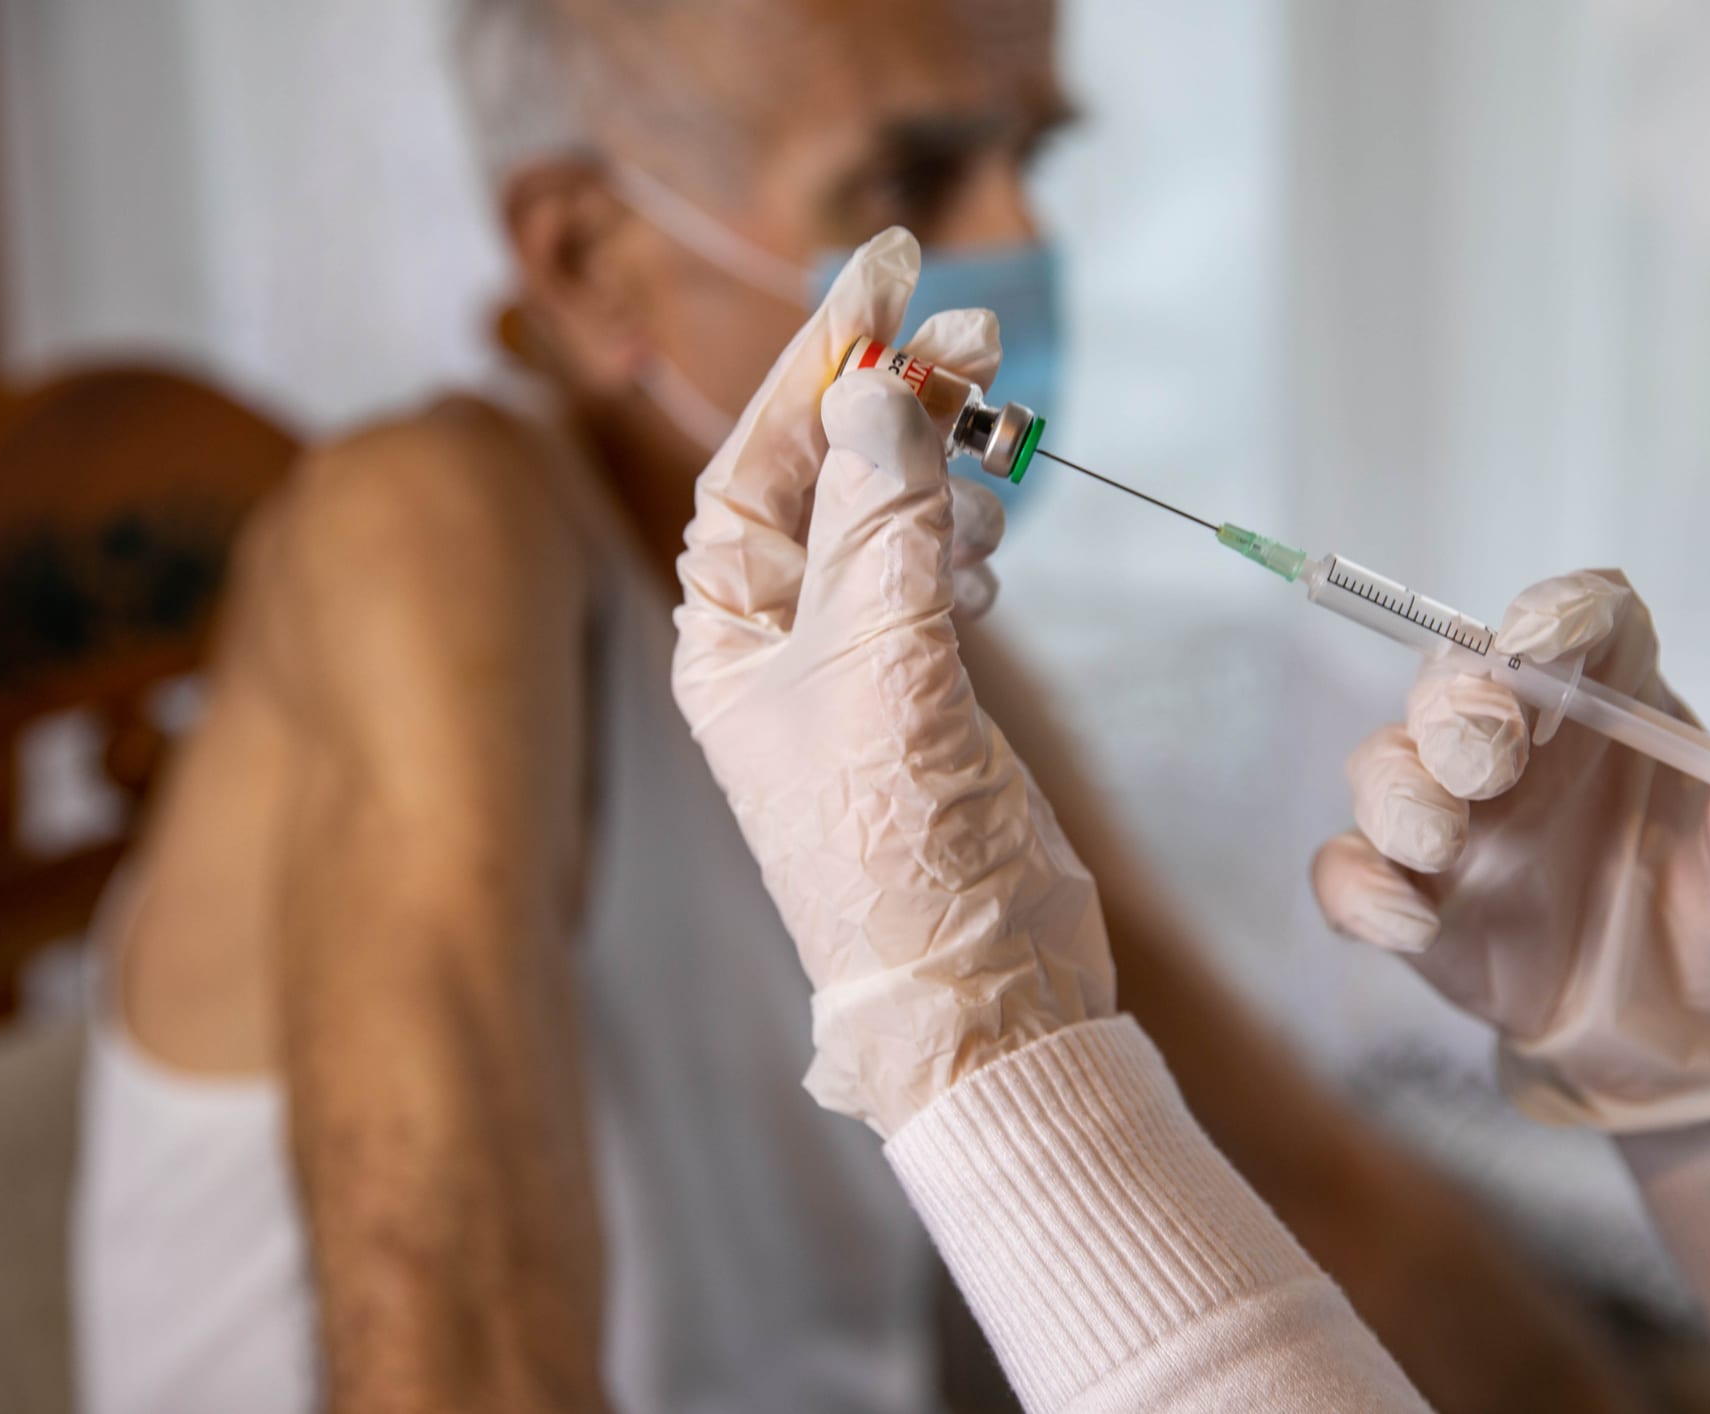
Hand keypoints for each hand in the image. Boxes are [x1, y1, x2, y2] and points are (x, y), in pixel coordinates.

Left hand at [672, 229, 1113, 1136]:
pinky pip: (932, 574)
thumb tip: (879, 399)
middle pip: (830, 474)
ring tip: (981, 489)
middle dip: (896, 400)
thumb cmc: (900, 853)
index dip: (818, 360)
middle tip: (976, 332)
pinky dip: (958, 543)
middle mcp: (779, 641)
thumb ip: (881, 527)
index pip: (759, 458)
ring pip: (890, 517)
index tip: (883, 273)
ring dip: (937, 474)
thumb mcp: (885, 670)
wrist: (980, 989)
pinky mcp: (925, 691)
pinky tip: (976, 562)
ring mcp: (857, 665)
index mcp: (729, 635)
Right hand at [1311, 570, 1709, 1130]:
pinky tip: (1412, 927)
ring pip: (1382, 765)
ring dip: (1397, 787)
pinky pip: (1349, 874)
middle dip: (1457, 705)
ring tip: (1438, 837)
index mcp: (1614, 709)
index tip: (1542, 639)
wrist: (1689, 1045)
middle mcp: (1521, 749)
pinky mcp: (1413, 897)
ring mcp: (1457, 822)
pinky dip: (1361, 891)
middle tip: (1485, 754)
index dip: (1556, 613)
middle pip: (1458, 680)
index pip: (1584, 624)